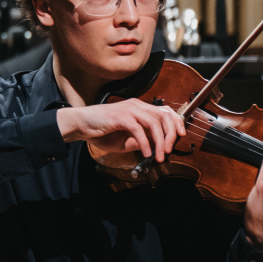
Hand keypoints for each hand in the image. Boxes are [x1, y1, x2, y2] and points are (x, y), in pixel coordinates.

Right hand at [57, 100, 184, 162]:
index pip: (165, 110)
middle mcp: (136, 105)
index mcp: (139, 108)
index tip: (181, 135)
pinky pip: (138, 130)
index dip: (176, 122)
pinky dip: (145, 143)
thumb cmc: (101, 131)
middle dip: (171, 134)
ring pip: (154, 123)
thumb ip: (140, 140)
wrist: (81, 125)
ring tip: (159, 156)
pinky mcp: (120, 117)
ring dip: (160, 142)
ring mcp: (129, 110)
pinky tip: (145, 153)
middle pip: (164, 116)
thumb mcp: (125, 139)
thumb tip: (155, 147)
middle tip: (170, 150)